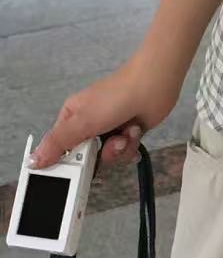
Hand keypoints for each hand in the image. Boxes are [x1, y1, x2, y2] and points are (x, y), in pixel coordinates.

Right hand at [27, 55, 178, 169]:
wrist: (154, 85)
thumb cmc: (116, 96)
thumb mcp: (81, 122)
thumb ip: (58, 143)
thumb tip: (34, 160)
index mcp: (71, 117)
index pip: (60, 147)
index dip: (66, 161)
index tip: (73, 171)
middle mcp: (89, 124)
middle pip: (86, 156)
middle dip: (99, 154)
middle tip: (108, 143)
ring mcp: (110, 128)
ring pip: (107, 156)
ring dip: (119, 148)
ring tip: (125, 133)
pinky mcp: (128, 133)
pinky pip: (124, 151)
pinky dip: (131, 144)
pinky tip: (135, 130)